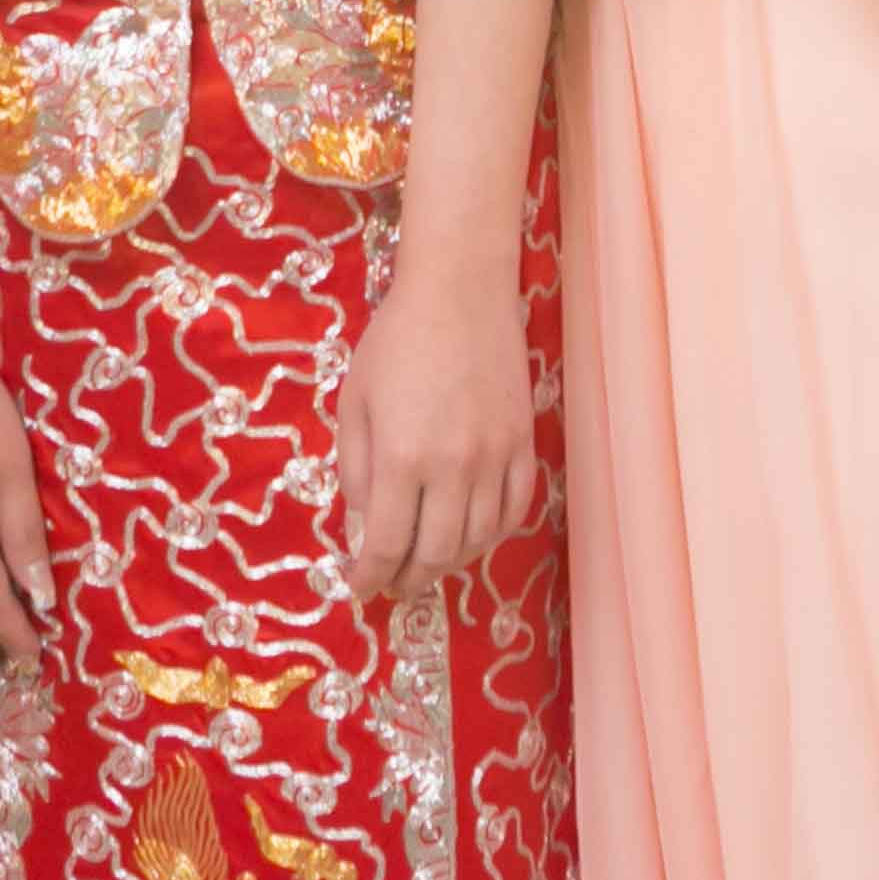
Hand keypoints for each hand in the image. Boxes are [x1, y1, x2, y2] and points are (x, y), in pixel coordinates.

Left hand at [334, 259, 539, 605]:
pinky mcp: (523, 444)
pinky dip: (492, 535)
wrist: (460, 291)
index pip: (387, 544)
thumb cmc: (395, 341)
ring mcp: (495, 457)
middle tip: (394, 584)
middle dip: (410, 579)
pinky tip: (471, 535)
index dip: (371, 577)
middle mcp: (453, 466)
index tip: (361, 588)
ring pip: (478, 540)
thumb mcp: (355, 403)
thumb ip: (357, 471)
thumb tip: (365, 528)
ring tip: (428, 563)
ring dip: (450, 563)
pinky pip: (515, 510)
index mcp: (402, 457)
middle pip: (436, 553)